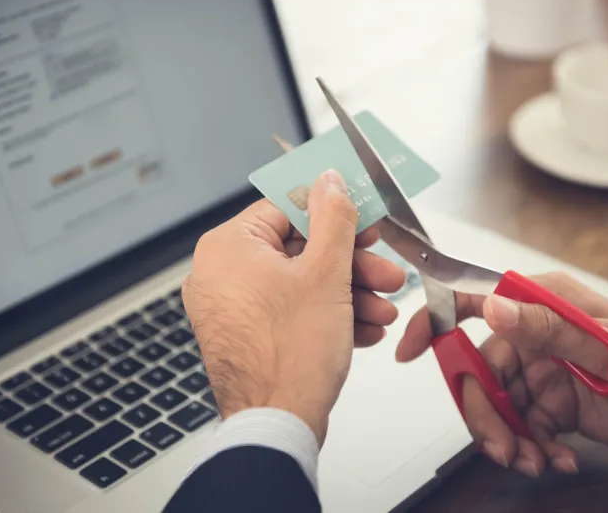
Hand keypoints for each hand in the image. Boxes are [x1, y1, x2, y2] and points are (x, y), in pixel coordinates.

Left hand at [183, 170, 405, 444]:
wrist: (277, 426)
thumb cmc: (290, 356)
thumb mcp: (326, 272)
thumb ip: (333, 218)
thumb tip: (331, 181)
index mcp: (229, 248)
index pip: (286, 207)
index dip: (334, 212)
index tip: (363, 217)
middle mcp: (222, 275)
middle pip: (299, 250)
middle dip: (351, 265)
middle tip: (385, 272)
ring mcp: (233, 309)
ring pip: (301, 284)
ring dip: (348, 295)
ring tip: (383, 310)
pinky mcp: (248, 336)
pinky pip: (292, 312)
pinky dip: (328, 317)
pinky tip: (364, 330)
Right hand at [397, 272, 607, 476]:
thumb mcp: (607, 348)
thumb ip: (547, 328)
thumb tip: (493, 308)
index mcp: (542, 305)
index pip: (475, 303)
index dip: (435, 322)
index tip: (408, 348)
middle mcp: (536, 336)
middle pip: (481, 372)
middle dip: (485, 414)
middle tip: (502, 447)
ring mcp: (544, 371)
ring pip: (500, 406)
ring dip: (510, 439)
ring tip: (535, 462)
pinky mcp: (555, 403)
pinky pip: (524, 428)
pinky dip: (534, 449)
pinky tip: (558, 459)